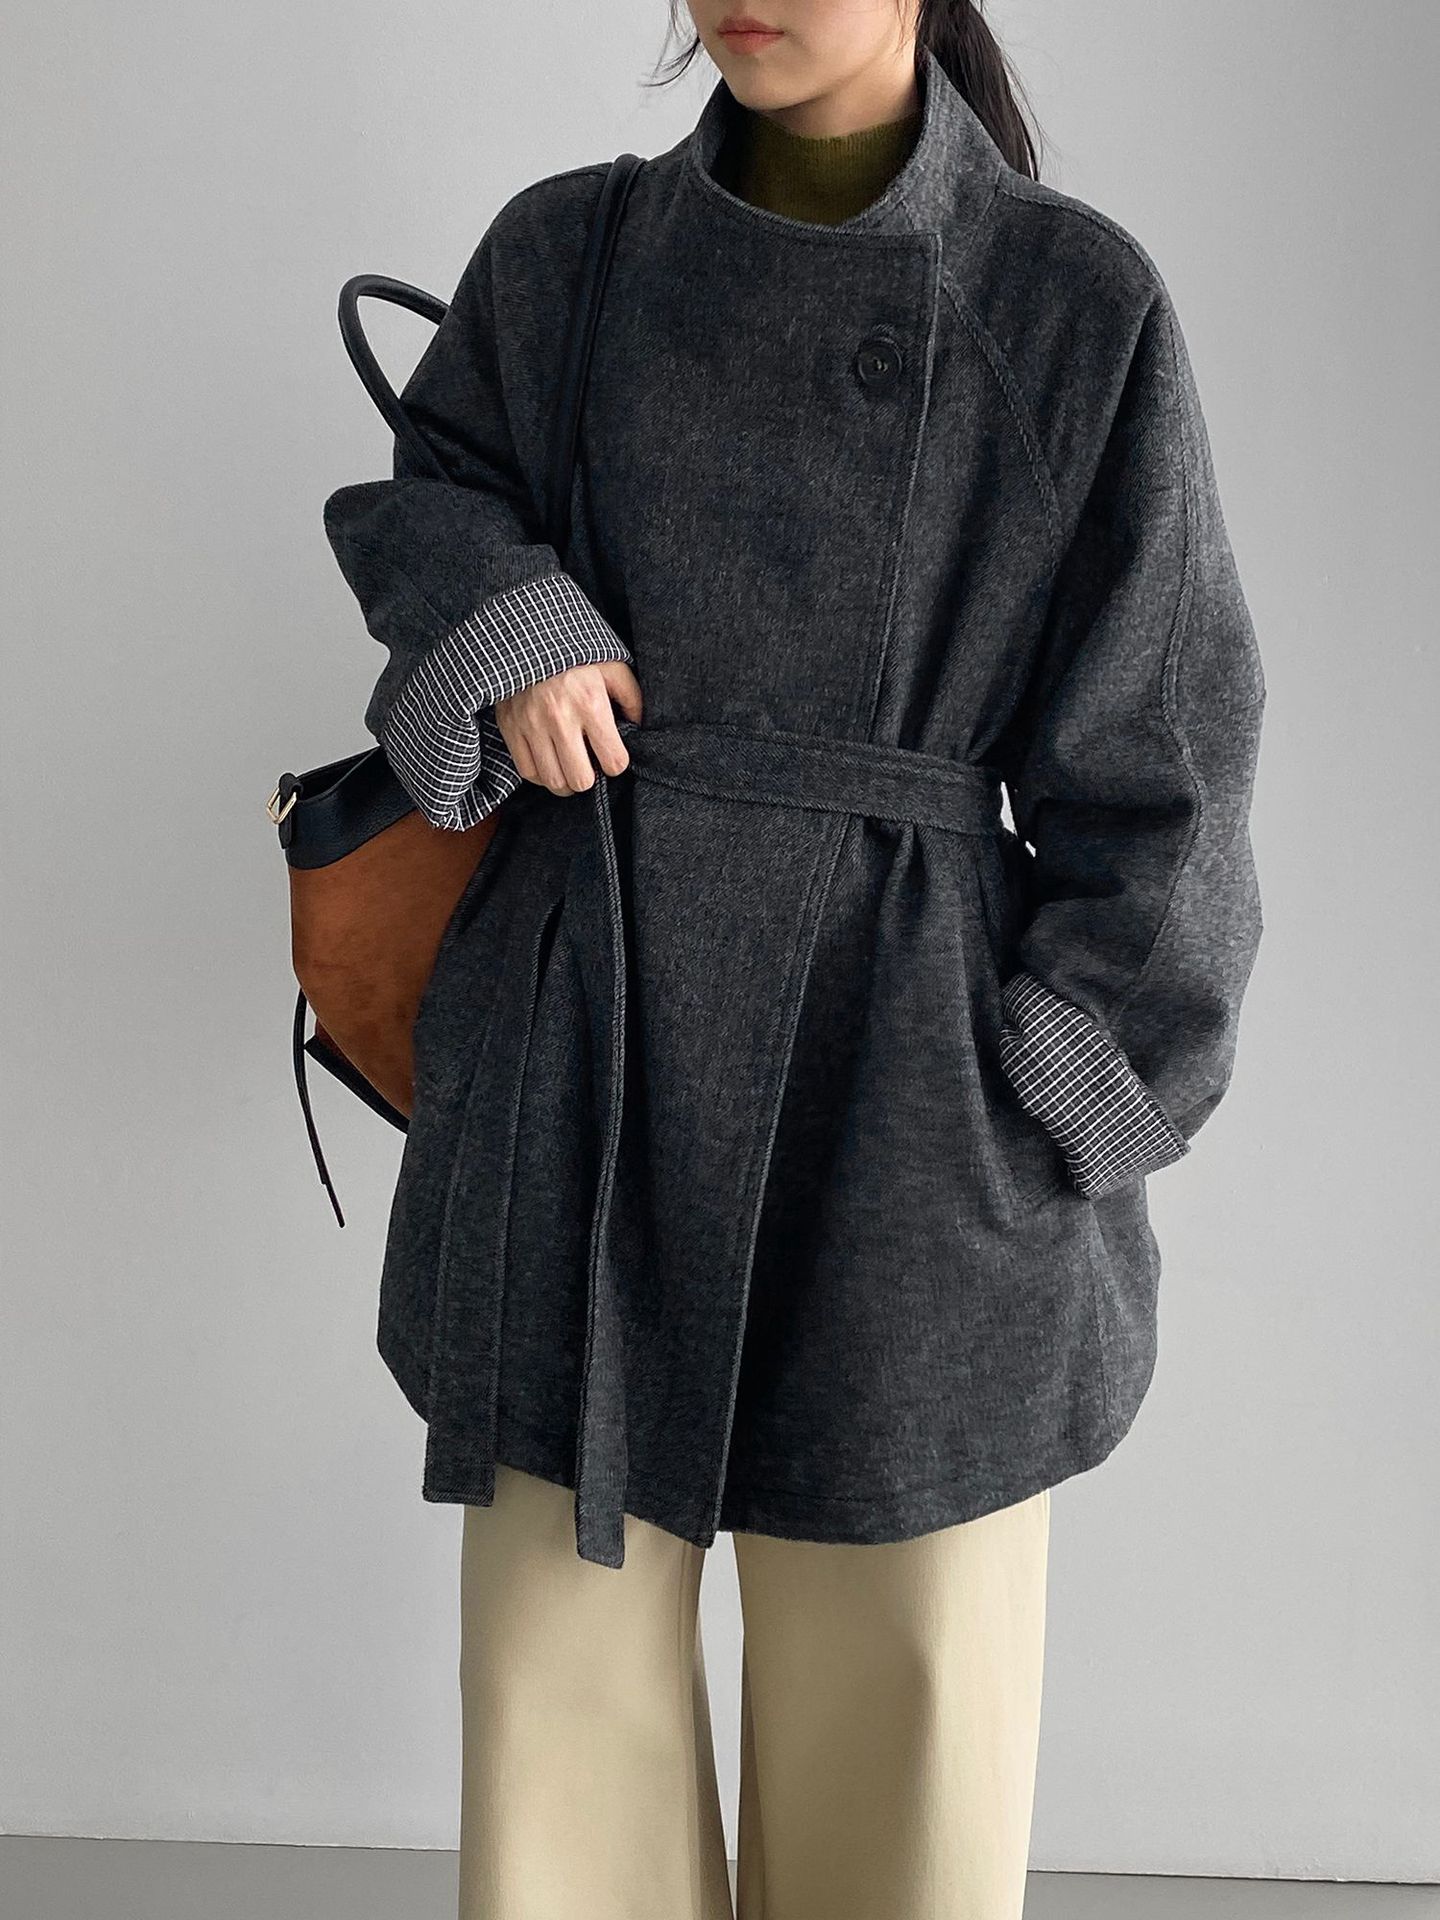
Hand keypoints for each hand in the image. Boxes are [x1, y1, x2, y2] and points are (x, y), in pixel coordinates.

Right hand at [494, 658, 642, 795]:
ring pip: (554, 781)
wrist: (526, 636)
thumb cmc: (574, 654)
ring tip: (570, 767)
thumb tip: (639, 727)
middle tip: (590, 765)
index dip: (617, 763)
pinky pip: (527, 772)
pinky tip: (550, 763)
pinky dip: (541, 775)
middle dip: (591, 778)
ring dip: (566, 781)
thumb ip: (631, 698)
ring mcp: (532, 725)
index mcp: (590, 703)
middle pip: (581, 779)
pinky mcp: (511, 727)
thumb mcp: (611, 667)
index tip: (612, 755)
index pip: (614, 761)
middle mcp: (560, 718)